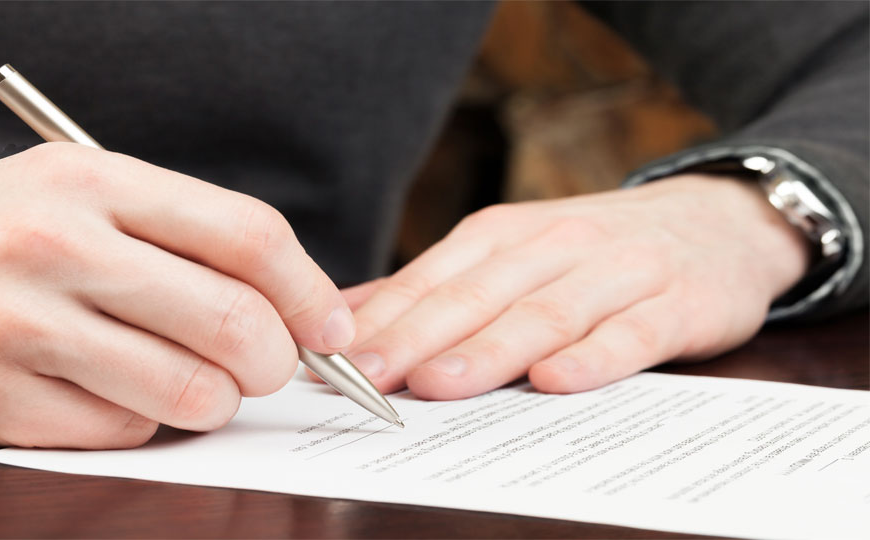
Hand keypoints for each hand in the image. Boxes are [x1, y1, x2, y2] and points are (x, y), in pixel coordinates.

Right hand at [0, 142, 353, 448]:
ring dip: (213, 401)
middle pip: (233, 319)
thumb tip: (298, 308)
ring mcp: (20, 326)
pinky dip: (140, 424)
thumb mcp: (80, 196)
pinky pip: (123, 432)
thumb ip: (183, 236)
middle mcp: (56, 245)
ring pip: (189, 392)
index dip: (311, 290)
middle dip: (276, 362)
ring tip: (191, 382)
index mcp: (92, 179)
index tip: (332, 326)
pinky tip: (112, 394)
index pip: (247, 234)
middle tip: (267, 368)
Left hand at [335, 175, 808, 399]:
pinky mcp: (674, 303)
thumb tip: (348, 313)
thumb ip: (437, 284)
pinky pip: (630, 333)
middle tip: (366, 378)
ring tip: (440, 383)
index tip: (330, 361)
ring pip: (543, 314)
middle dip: (415, 338)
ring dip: (488, 350)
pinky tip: (556, 380)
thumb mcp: (513, 250)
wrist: (718, 219)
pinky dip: (592, 357)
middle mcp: (553, 246)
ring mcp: (615, 272)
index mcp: (504, 235)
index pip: (431, 281)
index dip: (381, 322)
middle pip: (475, 297)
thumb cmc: (595, 249)